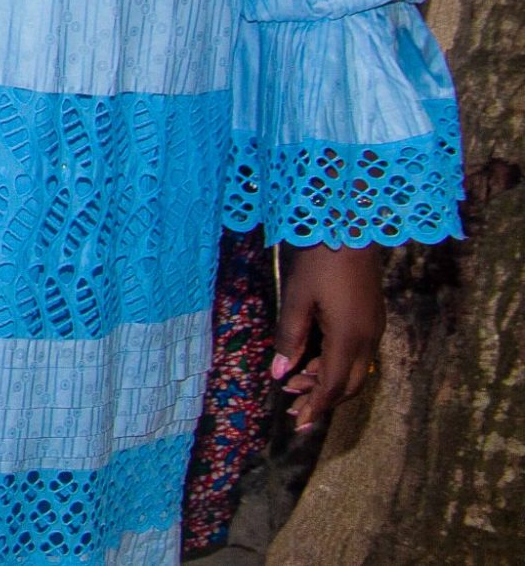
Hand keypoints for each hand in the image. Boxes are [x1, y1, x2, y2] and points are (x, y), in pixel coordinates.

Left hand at [273, 243, 385, 426]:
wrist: (349, 226)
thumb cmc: (318, 260)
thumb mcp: (295, 298)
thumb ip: (288, 338)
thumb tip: (279, 373)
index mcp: (350, 339)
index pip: (333, 386)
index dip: (316, 407)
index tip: (298, 425)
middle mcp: (368, 339)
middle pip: (349, 385)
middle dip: (322, 399)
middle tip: (292, 408)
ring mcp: (373, 328)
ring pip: (353, 369)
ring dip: (326, 380)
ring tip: (292, 382)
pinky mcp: (371, 316)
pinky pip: (356, 353)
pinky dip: (334, 363)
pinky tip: (309, 359)